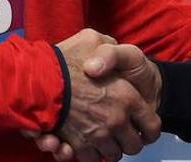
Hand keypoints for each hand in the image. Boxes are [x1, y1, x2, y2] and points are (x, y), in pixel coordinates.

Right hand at [36, 29, 160, 161]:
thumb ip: (111, 51)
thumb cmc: (69, 57)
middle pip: (133, 146)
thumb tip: (115, 66)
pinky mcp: (78, 145)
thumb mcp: (95, 40)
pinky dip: (91, 155)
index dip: (150, 129)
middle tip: (123, 135)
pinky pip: (91, 159)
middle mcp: (116, 120)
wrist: (38, 78)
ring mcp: (97, 135)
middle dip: (129, 142)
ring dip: (111, 149)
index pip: (151, 126)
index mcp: (127, 97)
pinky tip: (88, 143)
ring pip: (114, 155)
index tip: (144, 130)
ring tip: (104, 138)